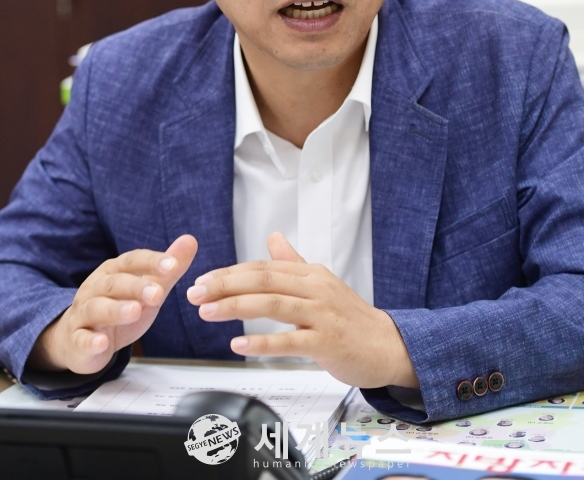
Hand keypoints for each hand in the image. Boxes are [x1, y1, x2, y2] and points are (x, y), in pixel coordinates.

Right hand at [29, 235, 197, 374]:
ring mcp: (83, 313)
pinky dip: (91, 341)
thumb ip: (169, 267)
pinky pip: (81, 339)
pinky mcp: (76, 339)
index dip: (152, 262)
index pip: (132, 261)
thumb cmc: (121, 307)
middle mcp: (95, 287)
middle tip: (158, 293)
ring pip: (96, 308)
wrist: (81, 339)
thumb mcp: (148, 286)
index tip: (173, 265)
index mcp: (114, 271)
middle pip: (114, 283)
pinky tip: (102, 343)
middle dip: (136, 287)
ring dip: (114, 309)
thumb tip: (191, 240)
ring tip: (134, 311)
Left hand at [186, 232, 417, 388]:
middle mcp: (315, 288)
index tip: (202, 281)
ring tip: (207, 312)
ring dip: (235, 307)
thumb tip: (274, 238)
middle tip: (195, 293)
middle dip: (225, 285)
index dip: (230, 273)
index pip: (263, 268)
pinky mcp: (327, 342)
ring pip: (273, 305)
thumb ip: (294, 263)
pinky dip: (262, 342)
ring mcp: (322, 314)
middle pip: (263, 281)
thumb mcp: (322, 283)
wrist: (388, 345)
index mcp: (310, 274)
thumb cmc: (351, 318)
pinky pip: (290, 341)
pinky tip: (239, 343)